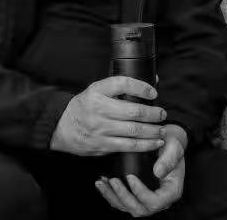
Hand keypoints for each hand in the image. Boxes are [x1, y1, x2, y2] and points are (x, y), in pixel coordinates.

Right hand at [50, 76, 166, 155]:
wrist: (63, 128)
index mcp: (96, 91)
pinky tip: (156, 143)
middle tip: (162, 113)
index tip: (153, 92)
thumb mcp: (97, 90)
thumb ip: (121, 86)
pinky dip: (145, 145)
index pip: (122, 83)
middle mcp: (98, 109)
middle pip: (132, 110)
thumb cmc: (85, 106)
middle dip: (152, 113)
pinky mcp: (102, 145)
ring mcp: (100, 128)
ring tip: (163, 129)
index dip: (141, 87)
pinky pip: (128, 146)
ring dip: (153, 131)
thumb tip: (153, 81)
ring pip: (133, 130)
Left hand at [95, 124, 186, 216]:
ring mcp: (147, 198)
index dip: (141, 193)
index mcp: (171, 191)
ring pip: (127, 207)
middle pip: (139, 209)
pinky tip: (102, 182)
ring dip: (112, 197)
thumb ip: (168, 159)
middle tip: (112, 180)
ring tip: (101, 182)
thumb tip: (158, 173)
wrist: (168, 141)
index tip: (130, 177)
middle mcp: (159, 199)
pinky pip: (122, 200)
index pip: (155, 202)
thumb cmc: (172, 143)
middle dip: (123, 197)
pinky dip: (110, 194)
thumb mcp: (175, 146)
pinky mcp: (136, 194)